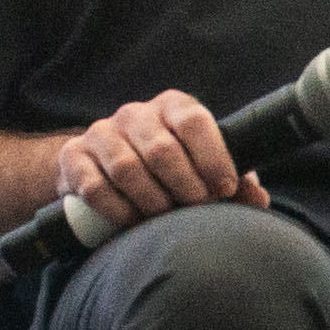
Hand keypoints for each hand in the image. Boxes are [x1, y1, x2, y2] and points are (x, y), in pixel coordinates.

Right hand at [55, 90, 262, 228]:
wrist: (102, 171)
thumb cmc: (166, 172)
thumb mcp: (201, 169)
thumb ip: (232, 182)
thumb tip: (256, 196)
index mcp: (172, 106)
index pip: (194, 120)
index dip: (213, 157)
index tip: (224, 189)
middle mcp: (134, 113)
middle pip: (162, 149)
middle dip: (185, 187)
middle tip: (196, 210)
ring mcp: (100, 133)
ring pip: (128, 168)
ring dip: (152, 201)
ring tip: (164, 219)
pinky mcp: (73, 158)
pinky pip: (95, 187)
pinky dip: (118, 211)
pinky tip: (132, 223)